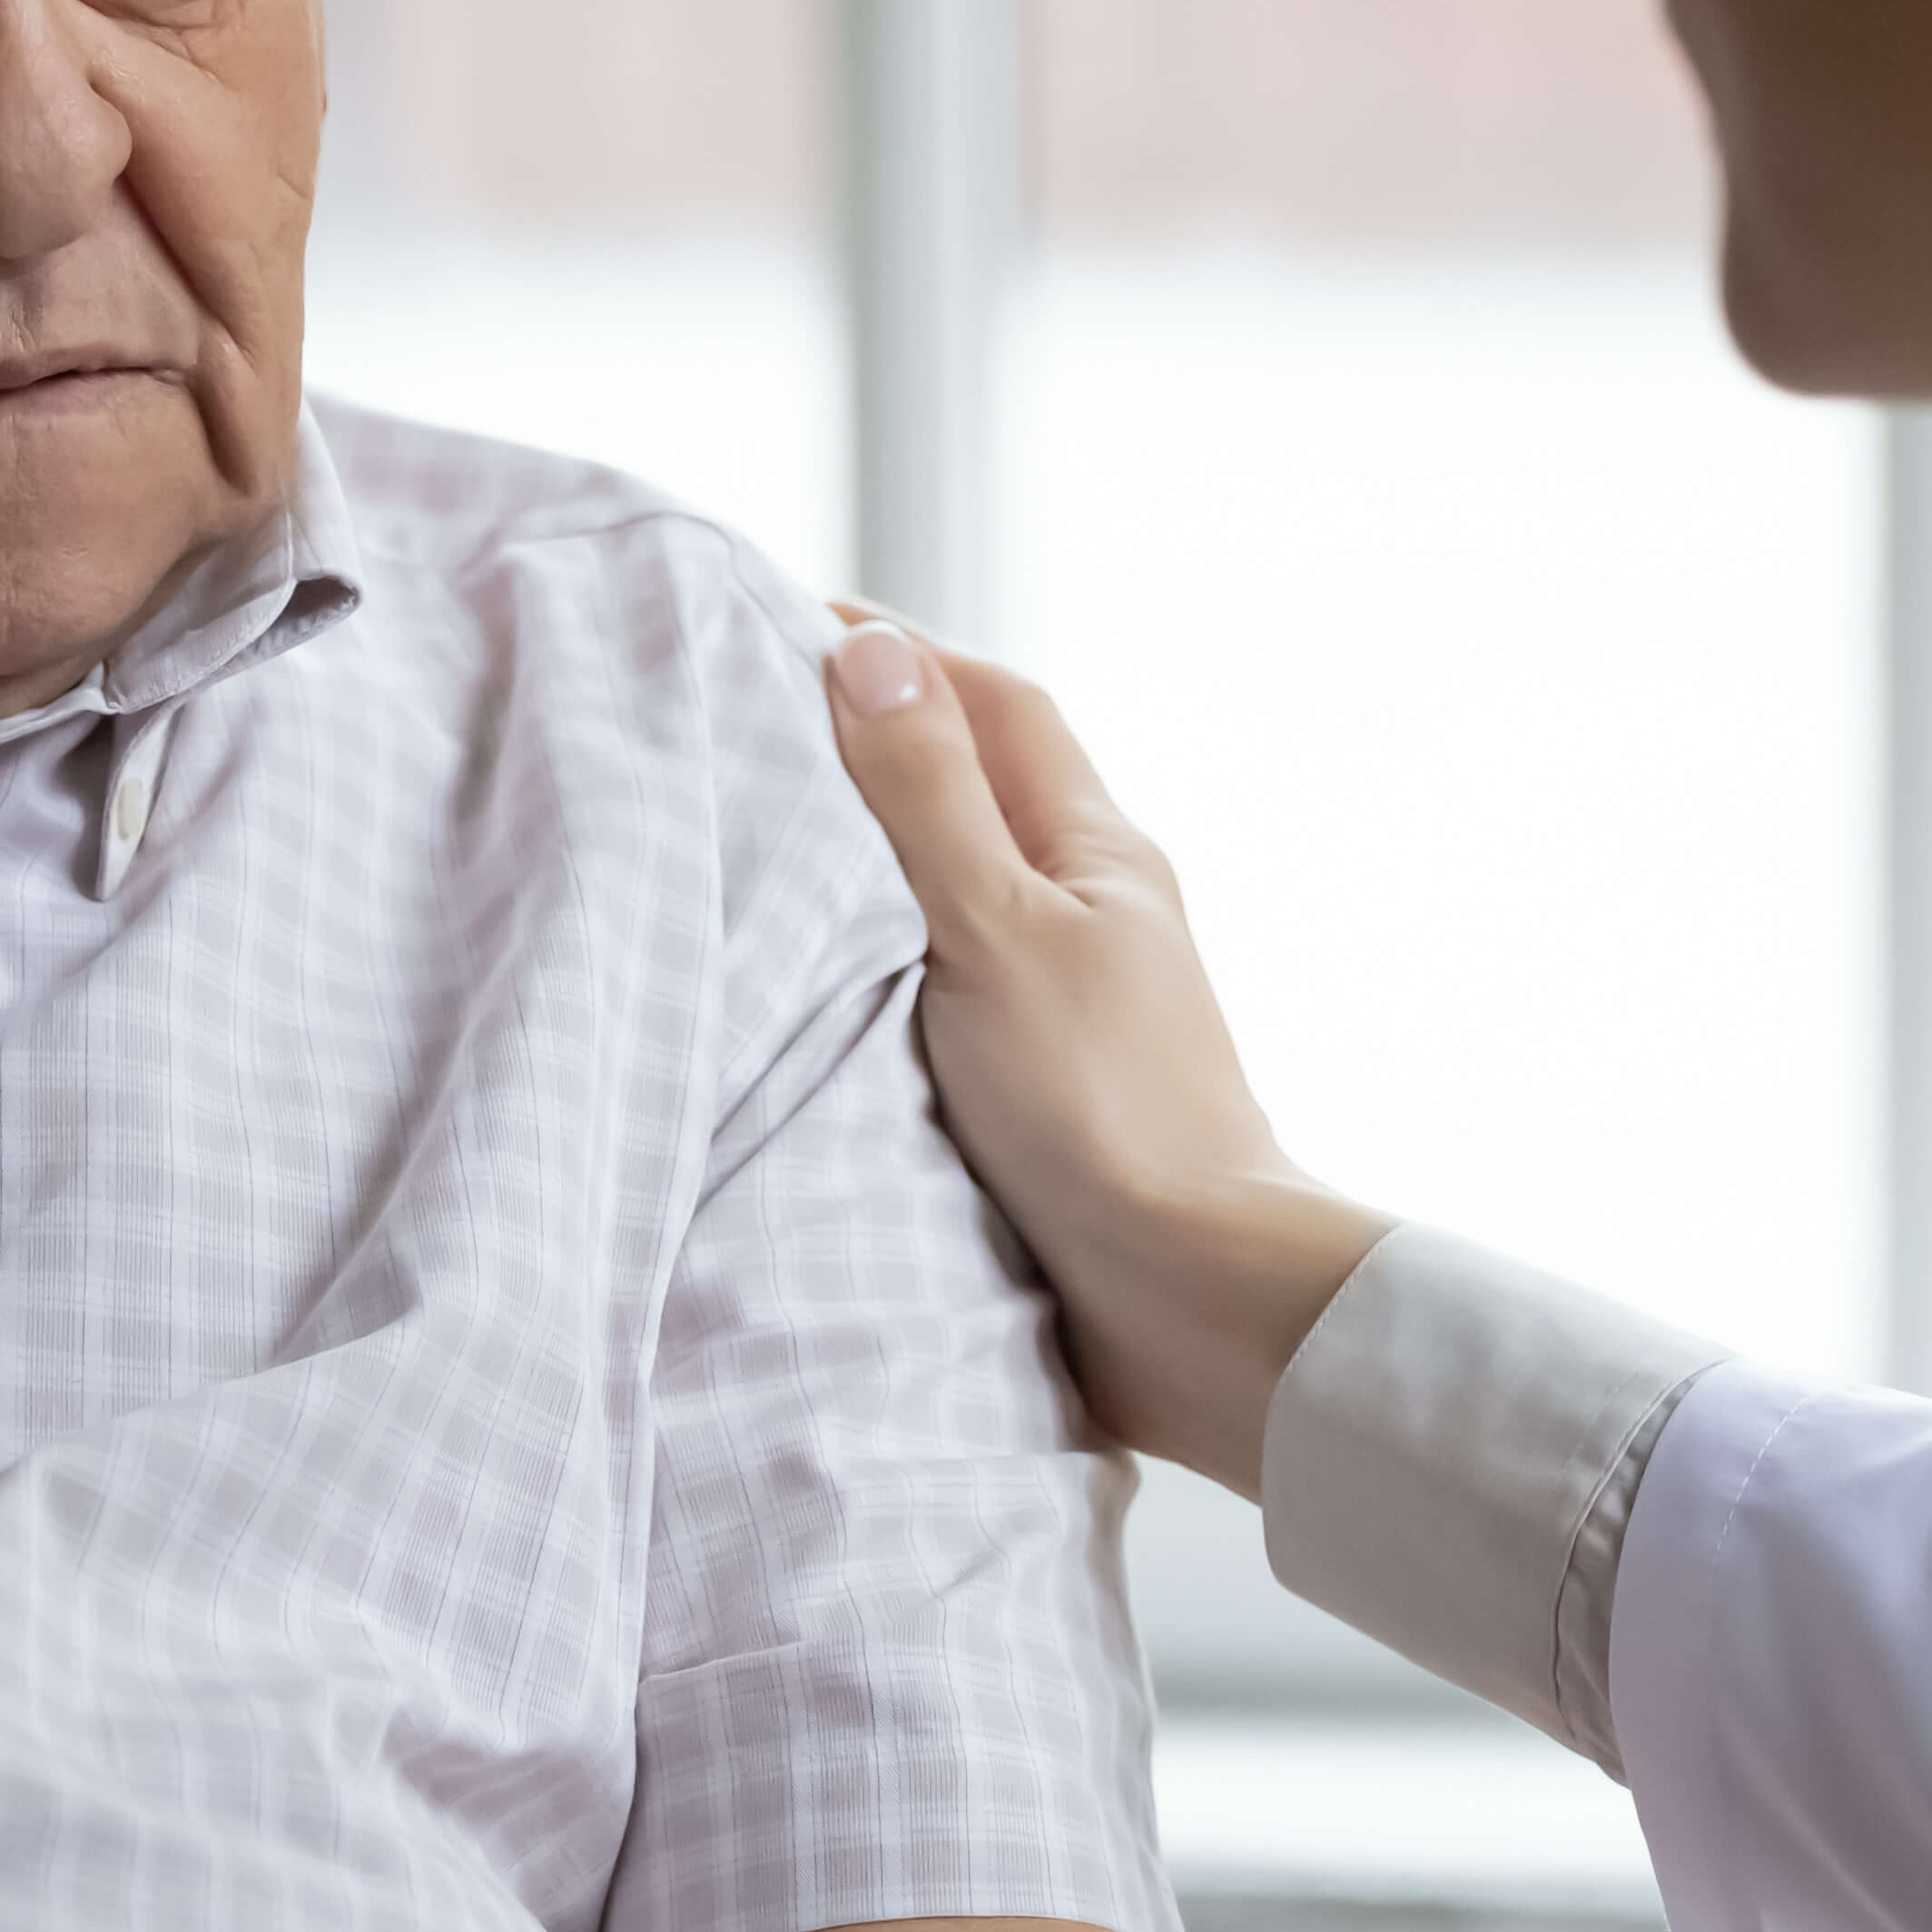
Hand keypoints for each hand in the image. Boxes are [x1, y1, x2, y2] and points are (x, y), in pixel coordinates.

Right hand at [825, 620, 1392, 1497]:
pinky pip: (936, 990)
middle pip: (972, 786)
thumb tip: (870, 650)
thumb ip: (927, 798)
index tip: (778, 625)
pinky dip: (867, 967)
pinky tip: (802, 991)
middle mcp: (1088, 914)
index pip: (992, 703)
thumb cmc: (1103, 1112)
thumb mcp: (994, 930)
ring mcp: (1064, 1005)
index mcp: (1096, 852)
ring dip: (862, 862)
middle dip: (868, 743)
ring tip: (750, 847)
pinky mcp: (1031, 1093)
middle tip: (741, 723)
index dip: (895, 652)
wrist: (1191, 1307)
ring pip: (949, 892)